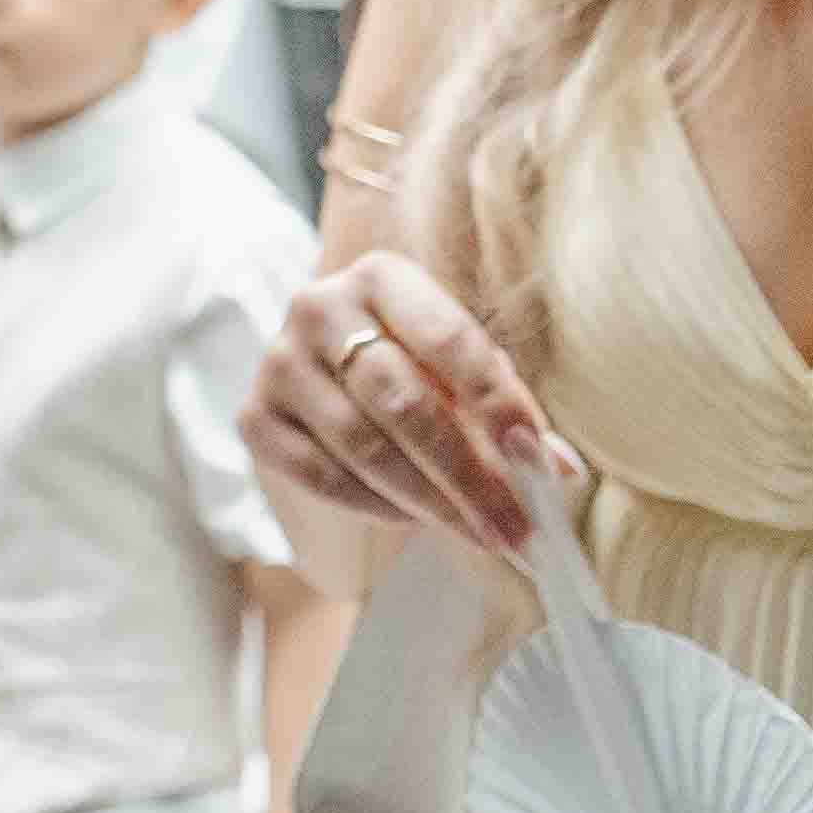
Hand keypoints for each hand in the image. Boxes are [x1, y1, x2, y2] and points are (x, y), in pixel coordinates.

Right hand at [245, 251, 573, 551]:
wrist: (328, 375)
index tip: (536, 461)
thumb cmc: (414, 368)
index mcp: (381, 277)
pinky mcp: (255, 417)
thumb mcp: (462, 372)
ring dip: (431, 502)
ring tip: (480, 535)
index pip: (447, 338)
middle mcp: (318, 307)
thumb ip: (507, 413)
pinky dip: (376, 507)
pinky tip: (412, 519)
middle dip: (468, 475)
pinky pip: (322, 476)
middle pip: (402, 401)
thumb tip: (556, 472)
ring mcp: (279, 362)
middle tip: (515, 528)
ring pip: (364, 446)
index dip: (495, 403)